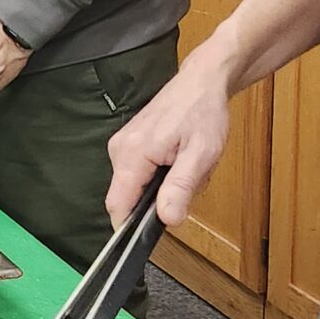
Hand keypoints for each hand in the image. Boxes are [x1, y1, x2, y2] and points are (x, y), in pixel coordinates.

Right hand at [105, 46, 232, 229]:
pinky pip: (138, 174)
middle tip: (189, 184)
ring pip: (135, 188)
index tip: (151, 236)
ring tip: (187, 167)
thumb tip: (167, 219)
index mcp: (133, 153)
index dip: (130, 228)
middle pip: (128, 199)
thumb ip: (181, 187)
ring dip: (162, 188)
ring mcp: (121, 146)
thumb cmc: (203, 112)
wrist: (201, 82)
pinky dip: (160, 175)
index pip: (117, 205)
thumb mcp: (201, 154)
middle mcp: (119, 149)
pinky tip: (179, 160)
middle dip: (158, 203)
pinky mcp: (127, 144)